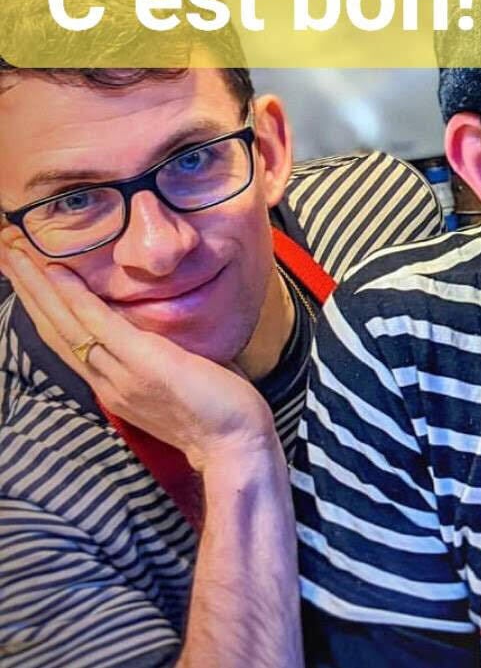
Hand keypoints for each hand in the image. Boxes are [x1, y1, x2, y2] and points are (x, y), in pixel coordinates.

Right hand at [0, 233, 274, 471]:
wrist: (235, 446)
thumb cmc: (220, 414)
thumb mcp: (180, 383)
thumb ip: (163, 360)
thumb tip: (170, 335)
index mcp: (115, 386)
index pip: (70, 343)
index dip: (46, 313)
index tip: (29, 283)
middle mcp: (108, 380)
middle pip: (56, 331)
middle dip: (29, 293)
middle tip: (7, 257)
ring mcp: (121, 373)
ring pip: (67, 325)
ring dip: (38, 288)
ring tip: (15, 256)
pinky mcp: (143, 363)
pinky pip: (101, 325)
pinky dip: (76, 298)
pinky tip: (57, 274)